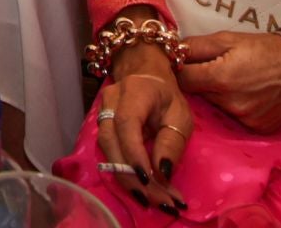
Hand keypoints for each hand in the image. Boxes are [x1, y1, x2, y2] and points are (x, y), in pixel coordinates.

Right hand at [94, 50, 192, 214]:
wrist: (145, 79)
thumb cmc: (167, 97)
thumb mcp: (180, 115)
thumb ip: (172, 142)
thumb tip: (162, 173)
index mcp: (133, 92)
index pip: (126, 123)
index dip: (133, 153)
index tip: (149, 179)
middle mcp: (110, 102)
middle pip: (111, 142)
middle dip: (133, 175)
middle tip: (159, 201)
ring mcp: (101, 114)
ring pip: (106, 151)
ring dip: (129, 180)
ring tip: (154, 201)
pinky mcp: (100, 128)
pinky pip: (108, 154)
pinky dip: (126, 175)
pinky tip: (144, 191)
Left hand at [178, 31, 280, 131]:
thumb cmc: (267, 48)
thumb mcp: (228, 39)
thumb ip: (196, 47)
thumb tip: (171, 52)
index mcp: (220, 78)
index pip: (183, 81)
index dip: (181, 71)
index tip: (183, 64)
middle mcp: (231, 104)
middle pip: (200, 95)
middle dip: (202, 82)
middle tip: (217, 68)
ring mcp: (246, 119)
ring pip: (217, 107)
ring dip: (220, 95)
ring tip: (238, 79)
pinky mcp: (258, 128)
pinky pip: (237, 117)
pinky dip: (238, 106)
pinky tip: (251, 93)